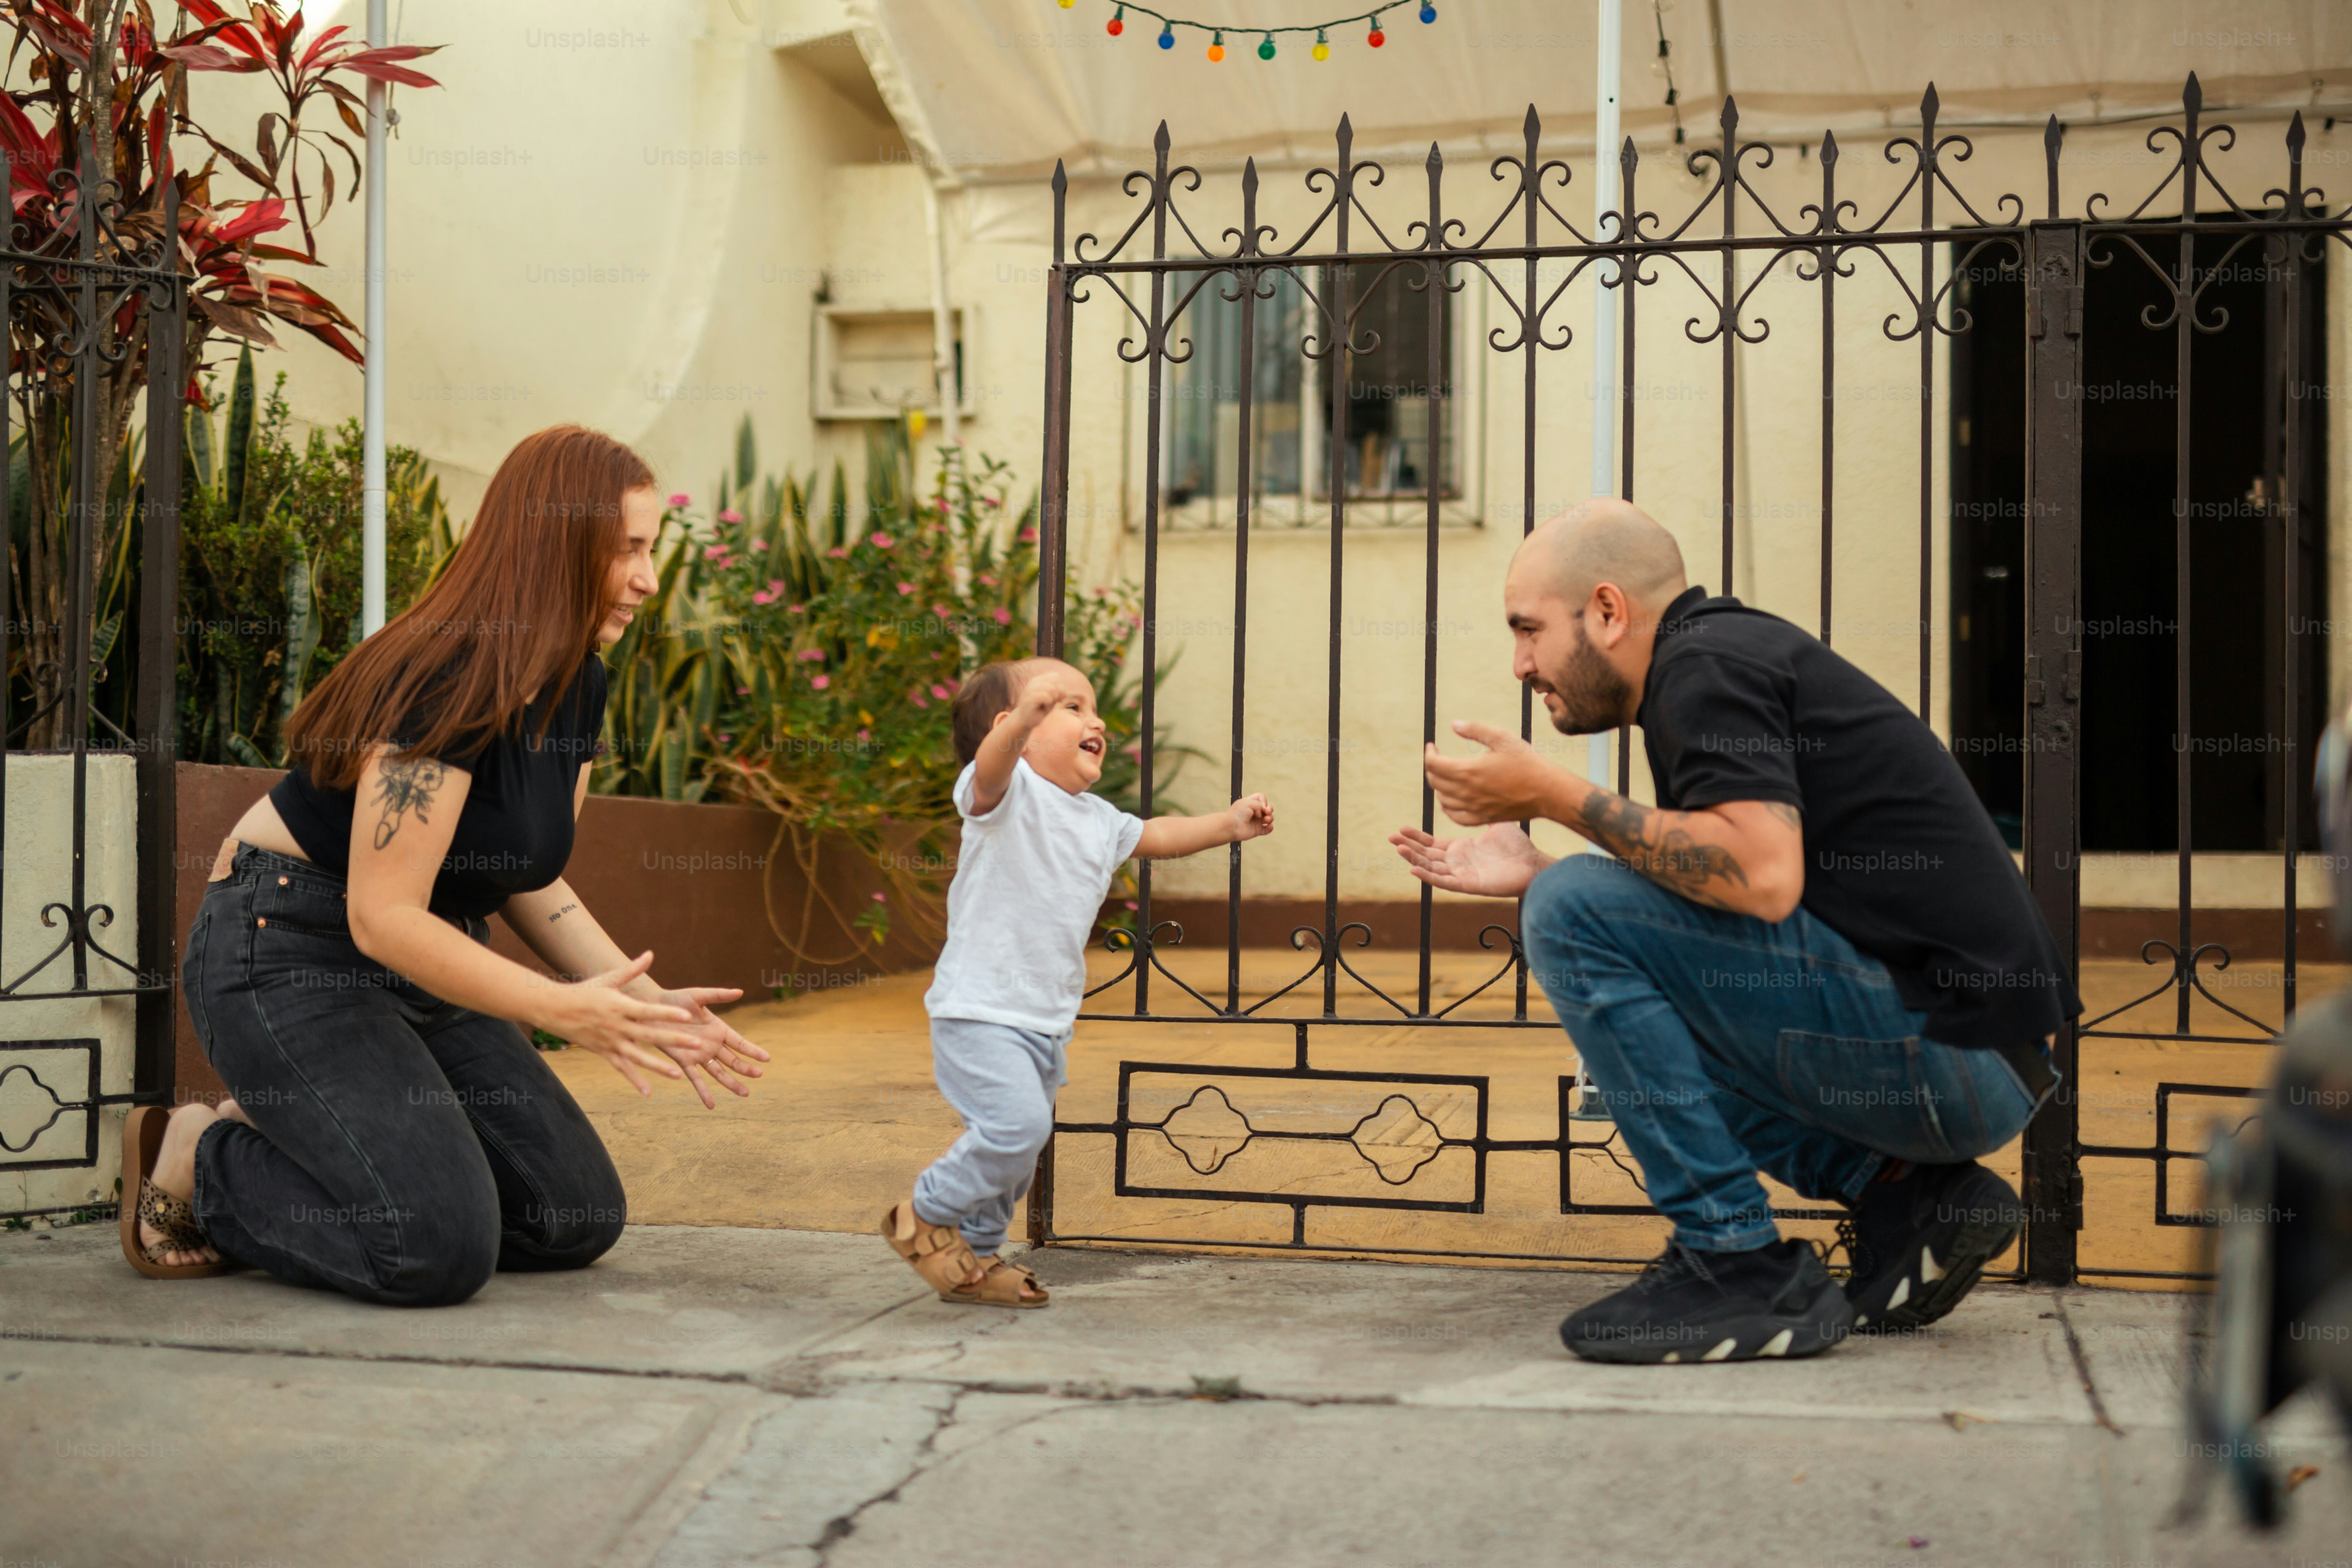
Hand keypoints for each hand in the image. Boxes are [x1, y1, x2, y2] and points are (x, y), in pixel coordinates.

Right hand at [543, 951, 696, 1095]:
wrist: (553, 1008)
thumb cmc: (584, 990)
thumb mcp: (608, 978)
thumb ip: (631, 969)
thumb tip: (650, 954)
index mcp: (620, 1006)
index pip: (648, 1011)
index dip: (668, 1014)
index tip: (688, 1016)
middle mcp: (617, 1026)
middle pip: (650, 1035)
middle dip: (674, 1040)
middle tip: (697, 1044)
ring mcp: (610, 1042)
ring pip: (638, 1057)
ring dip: (658, 1067)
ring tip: (678, 1075)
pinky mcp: (604, 1052)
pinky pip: (622, 1069)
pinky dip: (635, 1081)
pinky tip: (649, 1093)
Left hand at [646, 983, 773, 1108]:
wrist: (651, 1009)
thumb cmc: (675, 999)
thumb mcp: (699, 995)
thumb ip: (719, 995)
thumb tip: (740, 991)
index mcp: (718, 1029)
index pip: (740, 1043)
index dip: (753, 1051)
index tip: (767, 1058)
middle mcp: (711, 1044)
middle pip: (733, 1060)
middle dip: (746, 1068)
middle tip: (759, 1075)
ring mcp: (699, 1055)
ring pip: (719, 1072)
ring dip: (731, 1083)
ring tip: (744, 1093)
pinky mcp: (684, 1061)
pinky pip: (695, 1079)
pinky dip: (703, 1092)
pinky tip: (711, 1105)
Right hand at [1006, 668, 1080, 737]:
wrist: (1025, 720)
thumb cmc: (1040, 709)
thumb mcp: (1052, 700)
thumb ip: (1059, 693)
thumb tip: (1063, 692)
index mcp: (1038, 680)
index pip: (1056, 676)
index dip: (1061, 686)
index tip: (1058, 698)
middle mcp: (1033, 682)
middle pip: (1055, 682)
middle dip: (1058, 693)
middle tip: (1053, 702)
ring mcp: (1029, 690)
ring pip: (1051, 688)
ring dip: (1053, 698)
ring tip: (1048, 704)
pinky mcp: (1028, 699)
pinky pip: (1045, 696)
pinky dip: (1049, 701)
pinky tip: (1045, 706)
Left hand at [1228, 793, 1273, 841]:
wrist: (1232, 826)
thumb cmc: (1238, 813)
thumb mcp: (1249, 802)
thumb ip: (1260, 804)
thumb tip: (1263, 813)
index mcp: (1251, 803)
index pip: (1261, 798)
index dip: (1263, 801)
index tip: (1260, 806)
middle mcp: (1254, 811)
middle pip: (1267, 807)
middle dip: (1270, 808)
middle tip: (1267, 811)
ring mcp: (1256, 821)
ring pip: (1269, 818)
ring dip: (1270, 818)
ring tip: (1267, 819)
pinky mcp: (1257, 830)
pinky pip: (1267, 829)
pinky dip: (1270, 828)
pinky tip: (1269, 826)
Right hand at [1388, 822, 1553, 897]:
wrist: (1533, 863)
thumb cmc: (1517, 847)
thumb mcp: (1495, 823)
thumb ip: (1481, 812)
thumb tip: (1477, 792)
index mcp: (1461, 849)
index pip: (1431, 843)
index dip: (1416, 837)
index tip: (1401, 828)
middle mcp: (1457, 862)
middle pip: (1426, 855)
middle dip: (1408, 846)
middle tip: (1391, 837)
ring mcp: (1461, 874)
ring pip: (1431, 868)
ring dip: (1413, 860)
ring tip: (1398, 849)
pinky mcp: (1468, 885)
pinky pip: (1444, 882)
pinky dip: (1429, 877)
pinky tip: (1414, 871)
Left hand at [1422, 720, 1566, 826]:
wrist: (1547, 792)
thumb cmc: (1527, 762)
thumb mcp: (1502, 738)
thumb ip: (1475, 729)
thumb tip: (1453, 724)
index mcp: (1468, 771)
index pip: (1434, 764)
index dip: (1429, 753)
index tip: (1432, 746)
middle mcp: (1466, 793)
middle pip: (1435, 782)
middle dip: (1432, 768)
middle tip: (1438, 758)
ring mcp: (1474, 808)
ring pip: (1443, 800)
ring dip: (1439, 787)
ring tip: (1446, 775)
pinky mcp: (1482, 819)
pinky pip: (1455, 817)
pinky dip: (1448, 808)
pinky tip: (1451, 800)